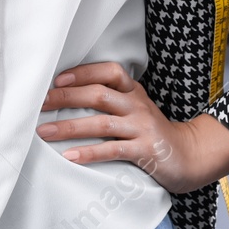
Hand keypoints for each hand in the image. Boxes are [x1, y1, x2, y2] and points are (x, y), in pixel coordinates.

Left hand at [38, 61, 228, 193]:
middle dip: (65, 98)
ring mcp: (142, 128)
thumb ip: (111, 101)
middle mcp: (137, 105)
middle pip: (98, 94)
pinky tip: (70, 157)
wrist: (190, 155)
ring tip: (44, 132)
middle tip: (38, 105)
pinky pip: (113, 150)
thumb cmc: (152, 132)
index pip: (108, 72)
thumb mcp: (135, 109)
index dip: (82, 73)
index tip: (56, 79)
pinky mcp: (145, 151)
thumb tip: (67, 96)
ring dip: (69, 127)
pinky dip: (89, 153)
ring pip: (101, 123)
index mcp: (133, 92)